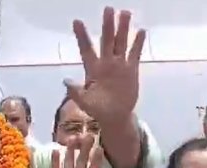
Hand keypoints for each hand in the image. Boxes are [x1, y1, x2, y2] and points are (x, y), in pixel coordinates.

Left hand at [65, 7, 145, 122]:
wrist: (115, 116)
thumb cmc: (98, 110)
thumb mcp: (85, 102)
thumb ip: (76, 92)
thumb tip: (66, 81)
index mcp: (92, 69)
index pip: (86, 48)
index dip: (81, 36)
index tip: (76, 21)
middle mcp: (105, 63)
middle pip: (106, 40)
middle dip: (107, 25)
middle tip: (108, 9)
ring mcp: (119, 65)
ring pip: (121, 43)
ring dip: (123, 29)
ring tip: (125, 13)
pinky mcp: (131, 70)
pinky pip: (134, 54)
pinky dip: (137, 43)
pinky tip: (141, 31)